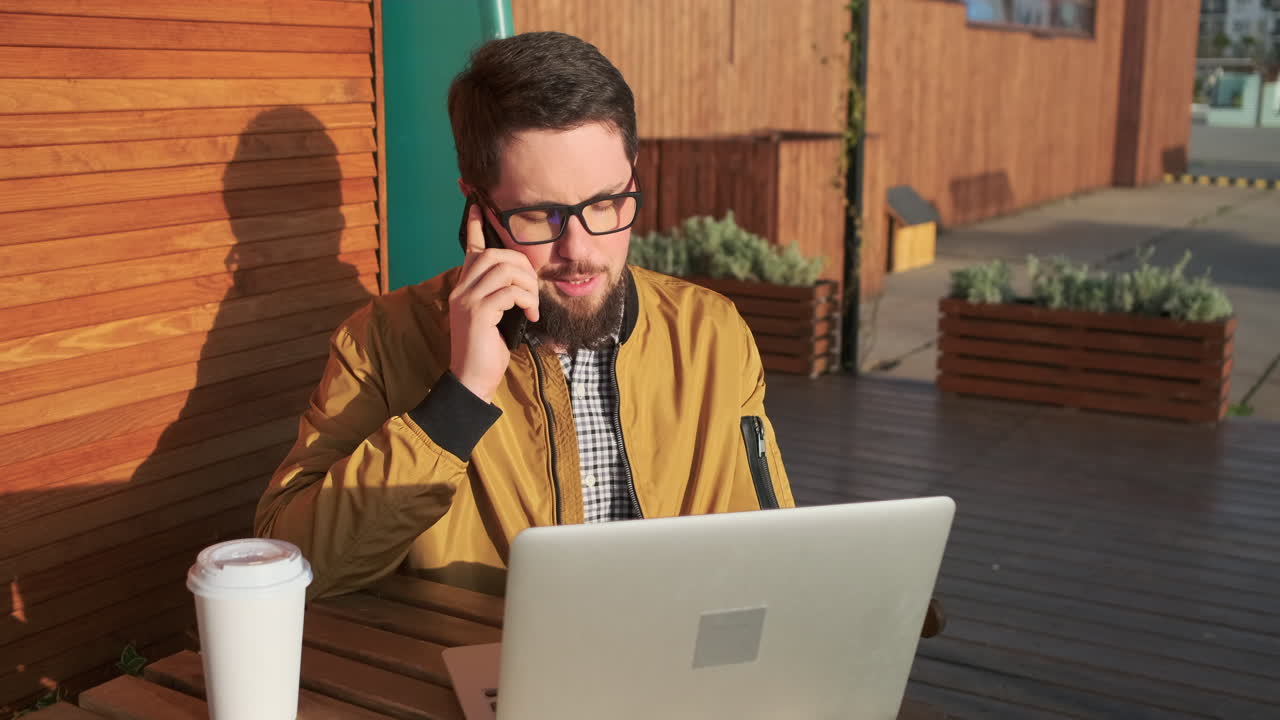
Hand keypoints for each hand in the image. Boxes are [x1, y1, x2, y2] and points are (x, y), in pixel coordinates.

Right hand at [448, 205, 539, 402]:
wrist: (472, 379)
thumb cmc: (487, 350)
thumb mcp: (495, 317)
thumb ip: (501, 297)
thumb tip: (521, 282)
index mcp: (465, 287)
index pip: (470, 250)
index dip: (475, 227)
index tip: (479, 206)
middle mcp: (461, 289)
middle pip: (494, 254)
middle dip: (522, 265)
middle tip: (532, 289)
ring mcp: (467, 300)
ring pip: (504, 269)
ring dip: (527, 285)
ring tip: (532, 306)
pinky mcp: (477, 313)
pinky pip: (509, 292)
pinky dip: (526, 301)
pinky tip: (530, 317)